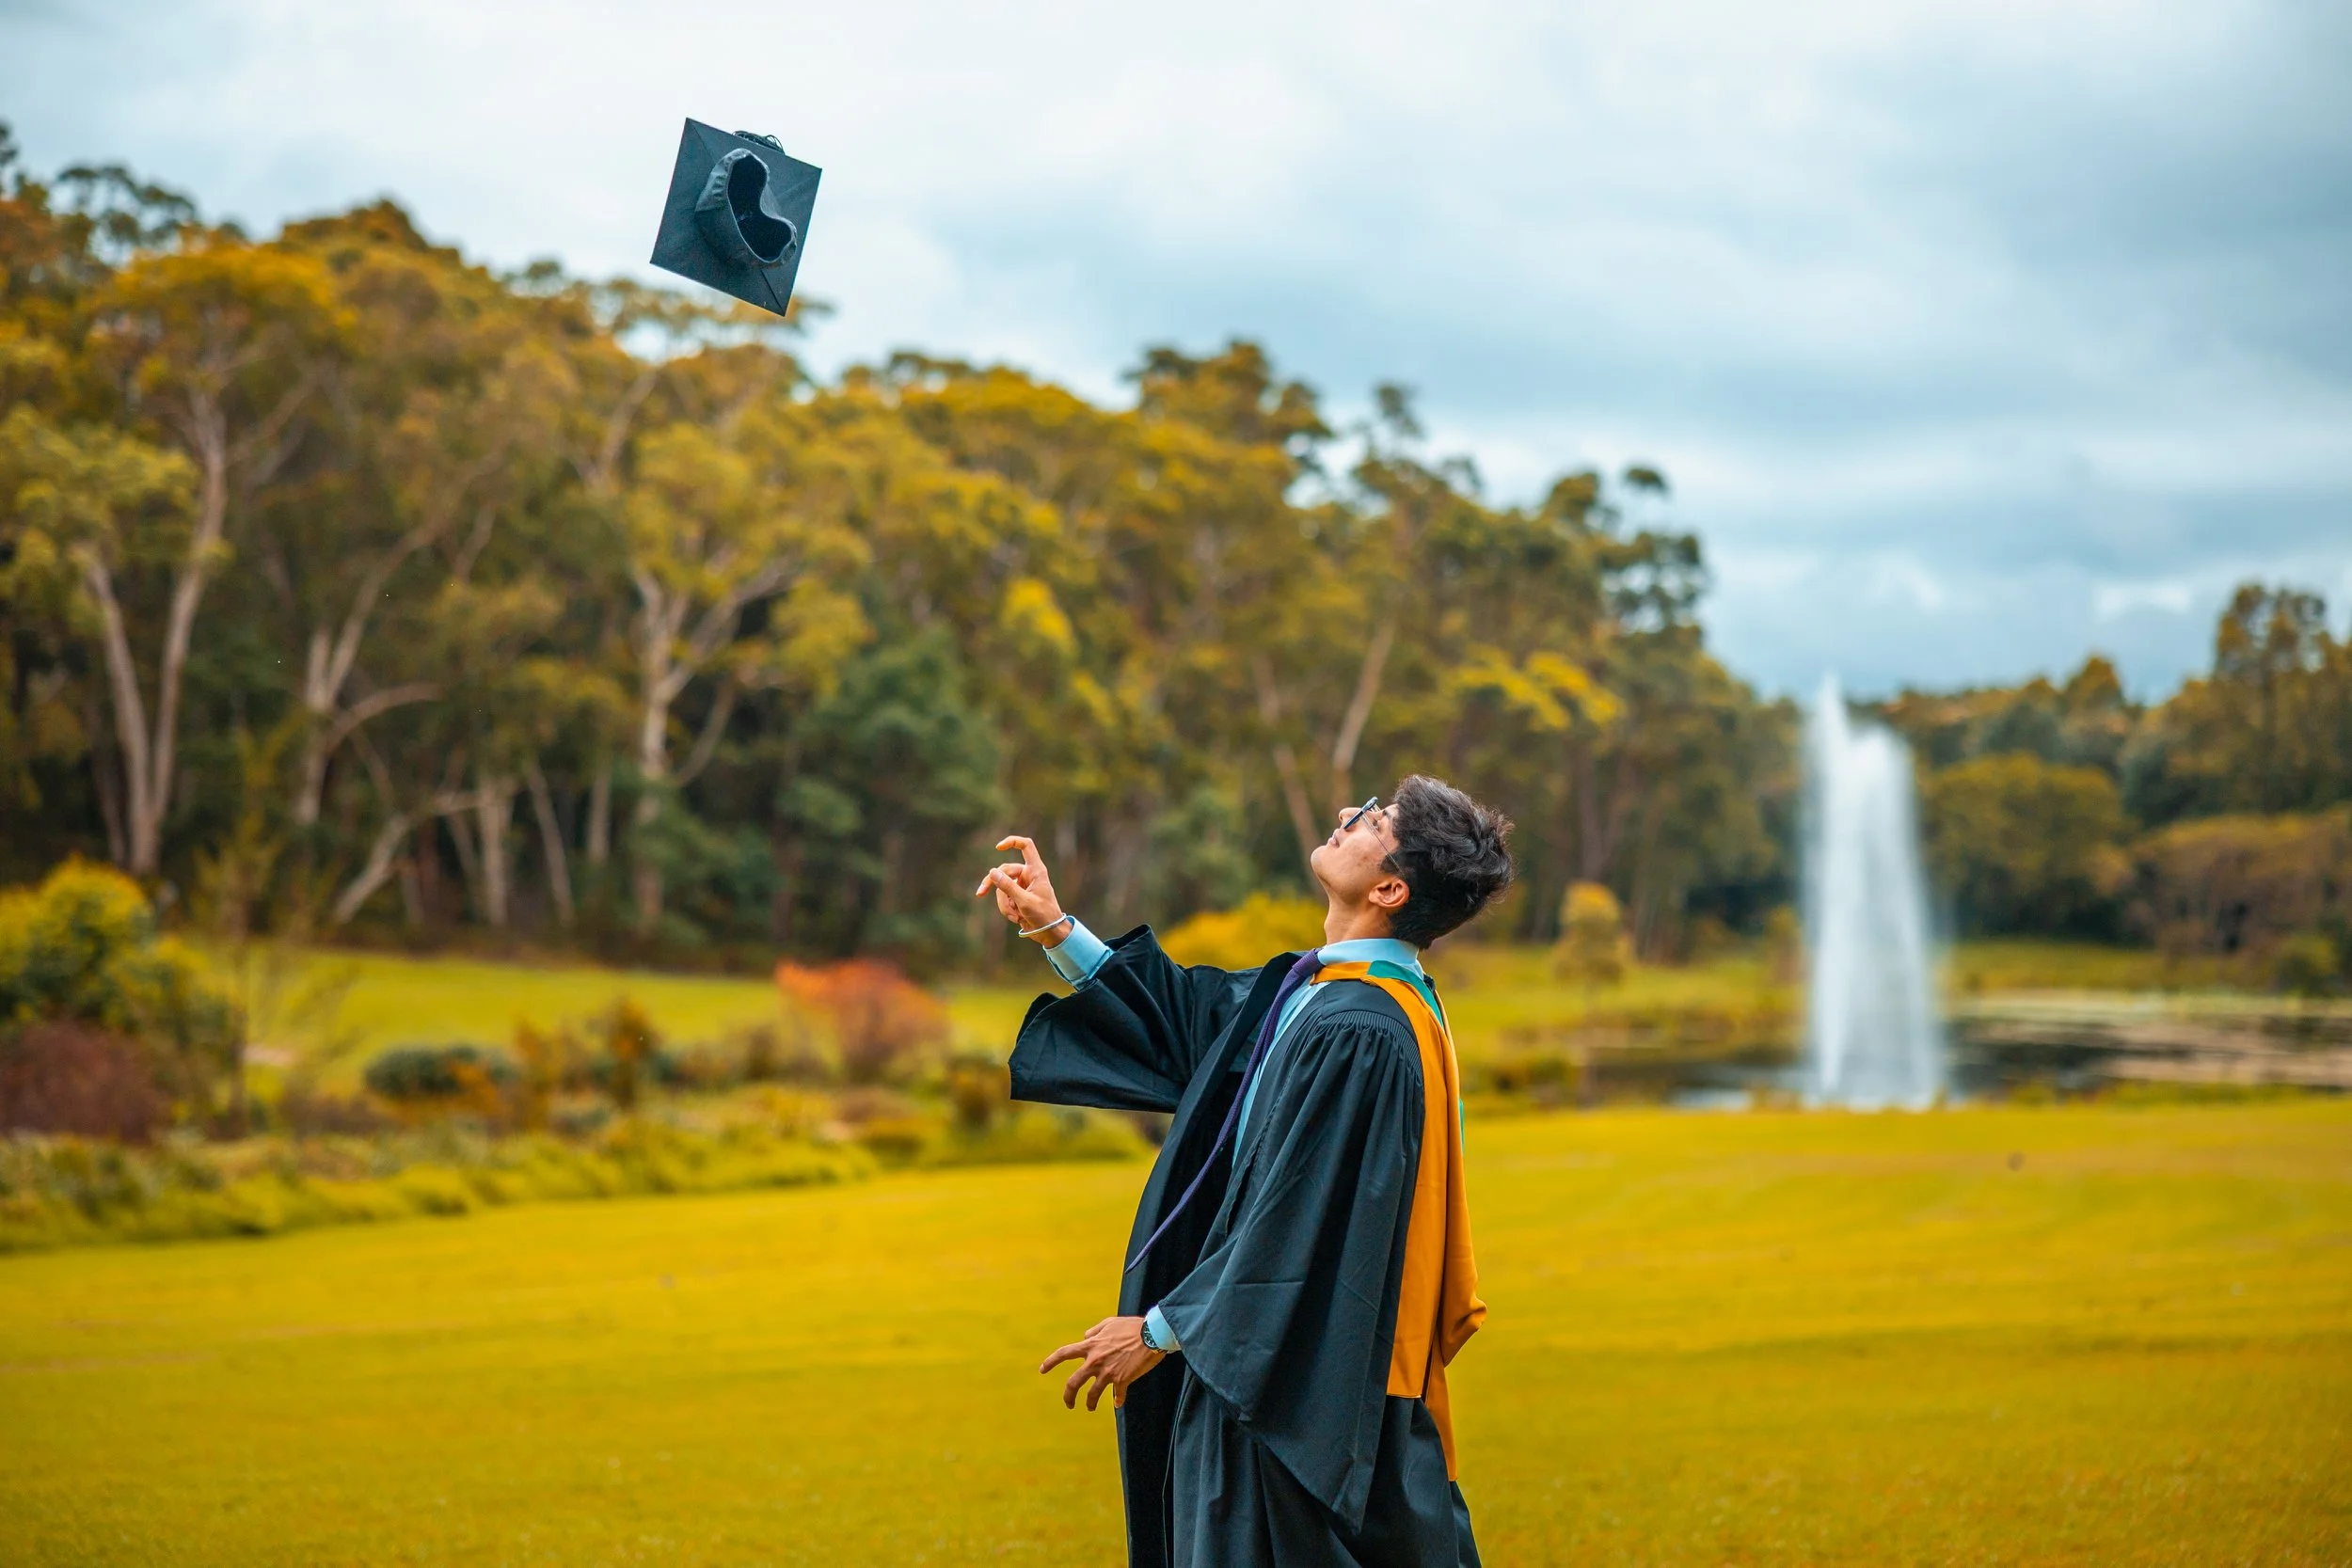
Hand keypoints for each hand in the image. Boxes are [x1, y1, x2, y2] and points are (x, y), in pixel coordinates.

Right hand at [975, 835, 1068, 944]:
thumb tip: (992, 872)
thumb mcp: (1024, 901)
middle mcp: (1028, 875)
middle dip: (993, 884)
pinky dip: (1007, 909)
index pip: (1026, 846)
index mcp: (1035, 870)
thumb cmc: (1044, 915)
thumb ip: (1007, 887)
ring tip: (1015, 916)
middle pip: (1003, 871)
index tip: (998, 847)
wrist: (1049, 933)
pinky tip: (1016, 918)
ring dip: (1004, 904)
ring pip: (1001, 888)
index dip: (1012, 842)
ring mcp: (1022, 886)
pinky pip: (1004, 898)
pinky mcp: (1017, 897)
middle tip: (980, 893)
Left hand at [1039, 1315, 1164, 1410]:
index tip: (1042, 1370)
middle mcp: (1096, 1360)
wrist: (1152, 1334)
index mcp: (1091, 1345)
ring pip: (1092, 1394)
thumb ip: (1094, 1330)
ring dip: (1090, 1403)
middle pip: (1074, 1382)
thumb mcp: (1109, 1323)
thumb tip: (1085, 1336)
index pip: (1064, 1353)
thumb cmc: (1132, 1326)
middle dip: (1068, 1396)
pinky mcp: (1123, 1380)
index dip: (1050, 1362)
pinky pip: (1118, 1396)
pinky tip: (1118, 1403)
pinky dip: (1118, 1401)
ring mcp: (1108, 1372)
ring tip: (1089, 1407)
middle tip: (1068, 1404)